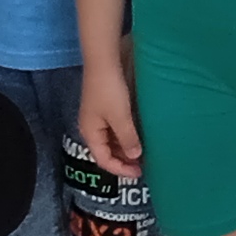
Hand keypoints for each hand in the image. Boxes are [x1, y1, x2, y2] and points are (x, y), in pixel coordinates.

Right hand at [78, 63, 145, 180]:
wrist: (105, 62)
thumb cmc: (110, 90)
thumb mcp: (120, 117)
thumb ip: (128, 139)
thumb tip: (135, 156)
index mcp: (91, 133)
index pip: (103, 160)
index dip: (120, 169)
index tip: (138, 174)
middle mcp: (93, 127)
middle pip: (107, 151)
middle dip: (124, 160)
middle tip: (144, 165)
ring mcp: (99, 117)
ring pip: (113, 140)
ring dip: (127, 148)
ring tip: (145, 153)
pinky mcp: (107, 107)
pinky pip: (117, 128)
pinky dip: (127, 135)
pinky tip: (140, 135)